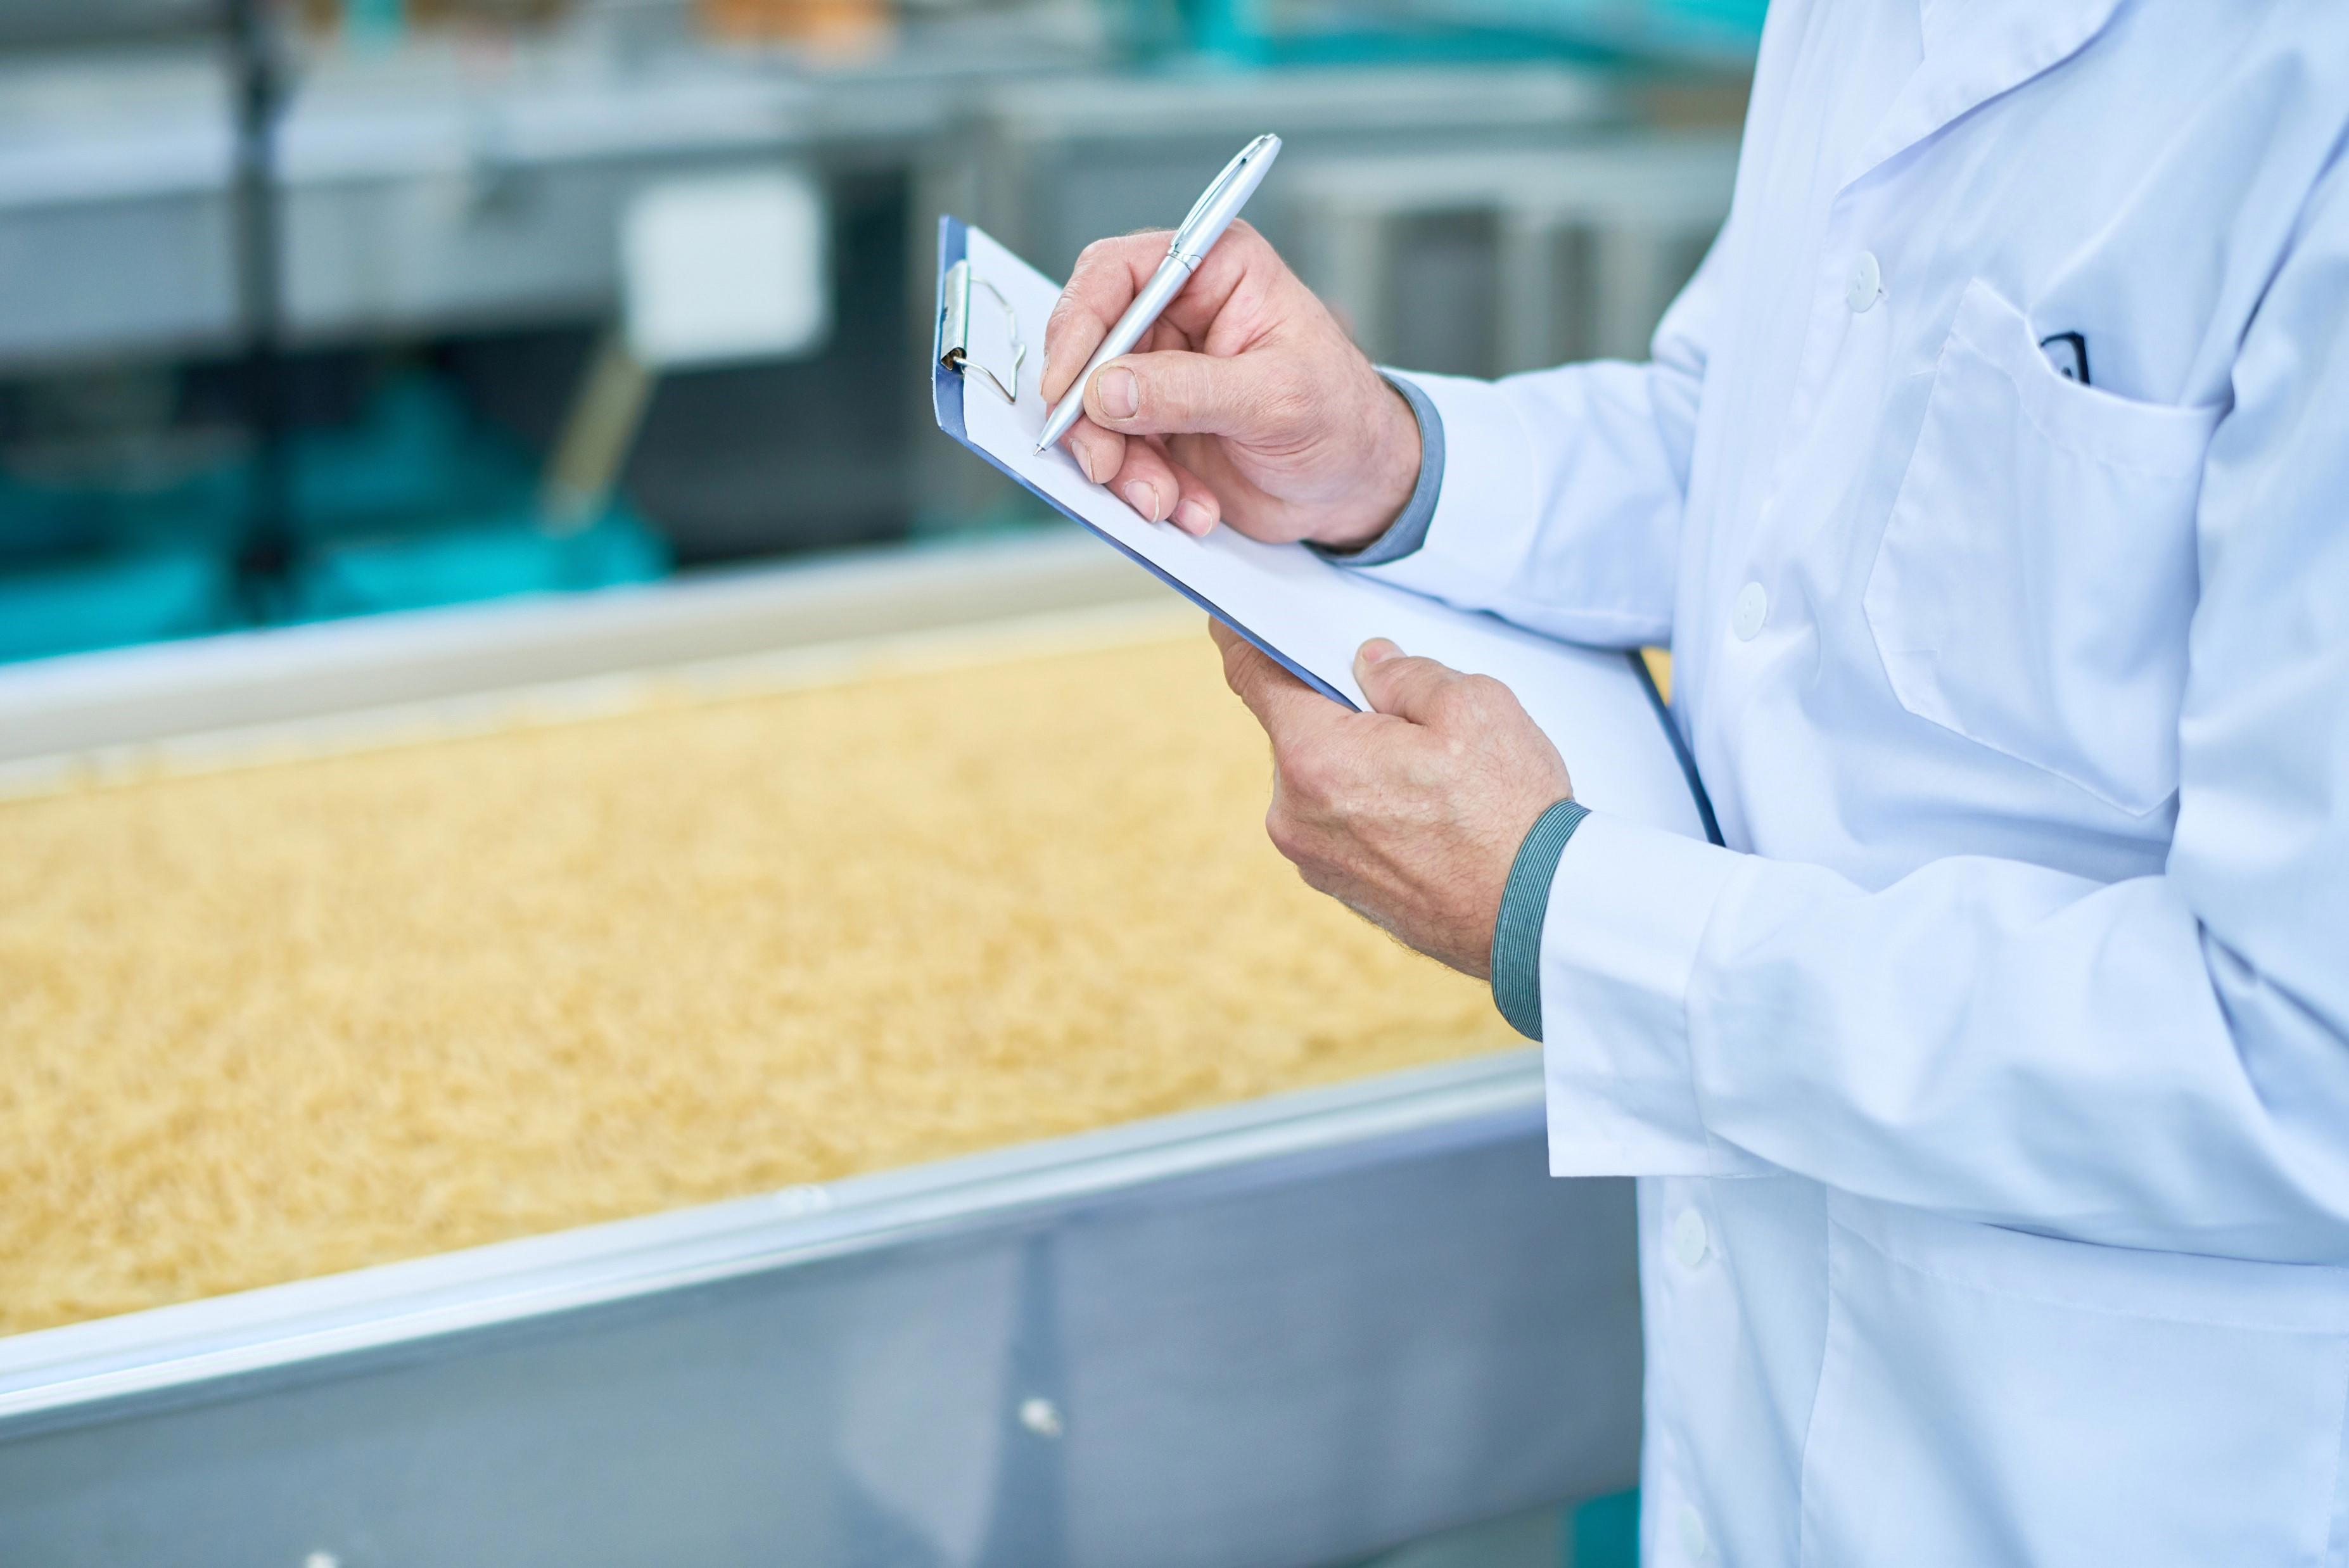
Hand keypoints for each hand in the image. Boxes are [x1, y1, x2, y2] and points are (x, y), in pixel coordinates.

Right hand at [1041, 223, 1420, 548]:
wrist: (1357, 487)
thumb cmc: (1342, 420)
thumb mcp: (1276, 399)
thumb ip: (1189, 390)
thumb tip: (1106, 390)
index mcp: (1215, 270)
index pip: (1116, 273)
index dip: (1079, 325)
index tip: (1067, 386)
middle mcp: (1178, 312)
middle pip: (1089, 348)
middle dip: (1093, 417)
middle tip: (1108, 466)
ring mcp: (1161, 372)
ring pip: (1093, 412)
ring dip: (1122, 466)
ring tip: (1169, 501)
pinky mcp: (1154, 426)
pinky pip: (1115, 454)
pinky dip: (1142, 488)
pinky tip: (1190, 507)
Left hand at [1211, 621, 1572, 977]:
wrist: (1537, 917)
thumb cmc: (1509, 818)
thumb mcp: (1472, 706)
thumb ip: (1406, 673)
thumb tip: (1369, 665)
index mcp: (1315, 757)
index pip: (1253, 676)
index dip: (1244, 638)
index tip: (1233, 620)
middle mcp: (1295, 814)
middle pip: (1296, 729)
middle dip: (1339, 710)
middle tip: (1406, 714)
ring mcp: (1313, 858)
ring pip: (1321, 778)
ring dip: (1359, 761)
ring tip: (1432, 776)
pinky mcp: (1338, 886)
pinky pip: (1338, 821)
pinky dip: (1369, 804)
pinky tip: (1426, 814)